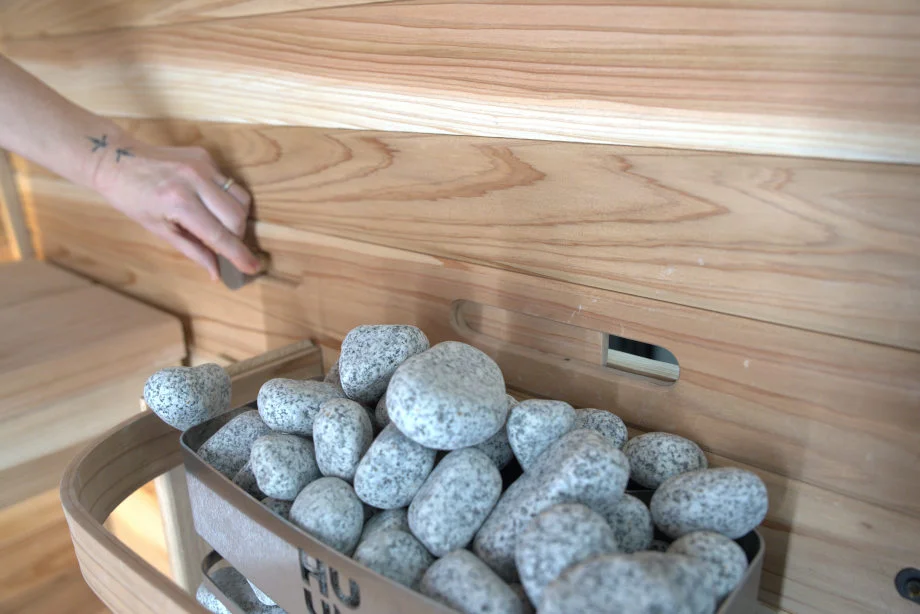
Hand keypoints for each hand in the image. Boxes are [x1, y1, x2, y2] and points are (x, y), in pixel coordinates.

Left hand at [91, 139, 260, 280]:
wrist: (115, 159)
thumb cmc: (131, 198)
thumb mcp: (159, 230)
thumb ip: (193, 250)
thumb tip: (216, 271)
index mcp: (178, 202)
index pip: (218, 234)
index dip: (237, 253)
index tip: (251, 267)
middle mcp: (194, 180)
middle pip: (237, 216)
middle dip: (237, 236)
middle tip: (225, 245)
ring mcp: (203, 164)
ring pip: (240, 198)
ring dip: (236, 217)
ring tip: (219, 224)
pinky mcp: (206, 156)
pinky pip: (229, 183)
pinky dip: (225, 199)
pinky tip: (208, 202)